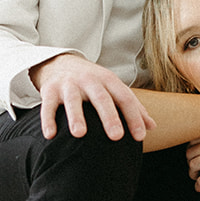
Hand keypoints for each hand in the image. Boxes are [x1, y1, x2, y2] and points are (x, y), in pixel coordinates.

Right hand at [31, 53, 155, 142]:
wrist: (60, 63)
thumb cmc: (93, 82)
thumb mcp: (113, 88)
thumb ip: (132, 106)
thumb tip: (152, 126)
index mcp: (108, 81)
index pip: (125, 98)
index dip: (134, 117)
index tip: (139, 137)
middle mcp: (89, 81)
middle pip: (101, 98)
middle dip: (109, 116)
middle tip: (116, 136)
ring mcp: (68, 84)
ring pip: (72, 100)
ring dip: (76, 117)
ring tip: (80, 134)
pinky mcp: (50, 90)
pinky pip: (47, 106)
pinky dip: (48, 120)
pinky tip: (50, 135)